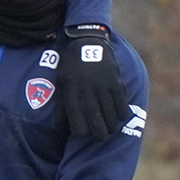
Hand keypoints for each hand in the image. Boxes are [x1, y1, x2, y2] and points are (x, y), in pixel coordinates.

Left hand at [58, 24, 127, 140]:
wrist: (86, 41)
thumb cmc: (70, 66)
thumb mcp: (61, 83)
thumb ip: (61, 105)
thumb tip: (59, 128)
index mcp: (71, 89)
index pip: (75, 115)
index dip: (79, 129)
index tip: (82, 136)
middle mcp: (86, 88)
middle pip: (94, 115)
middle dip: (98, 130)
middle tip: (101, 138)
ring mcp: (102, 83)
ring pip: (109, 110)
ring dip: (111, 123)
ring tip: (110, 130)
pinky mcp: (115, 79)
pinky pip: (120, 100)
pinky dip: (121, 110)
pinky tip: (120, 117)